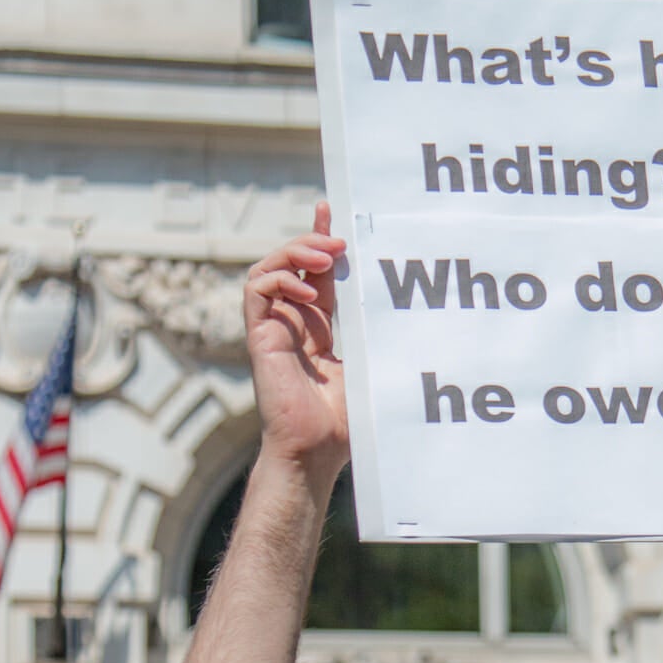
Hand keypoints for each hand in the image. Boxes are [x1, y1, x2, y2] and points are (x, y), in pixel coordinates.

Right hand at [243, 202, 348, 479]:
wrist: (316, 451)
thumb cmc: (342, 423)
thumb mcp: (368, 368)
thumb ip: (374, 337)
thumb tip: (404, 310)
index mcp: (318, 329)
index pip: (319, 274)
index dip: (322, 241)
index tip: (333, 212)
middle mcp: (293, 324)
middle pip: (293, 264)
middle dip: (311, 242)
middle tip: (338, 240)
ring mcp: (274, 329)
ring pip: (270, 269)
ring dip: (294, 253)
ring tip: (324, 257)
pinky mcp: (260, 338)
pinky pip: (257, 291)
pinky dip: (280, 280)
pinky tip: (309, 293)